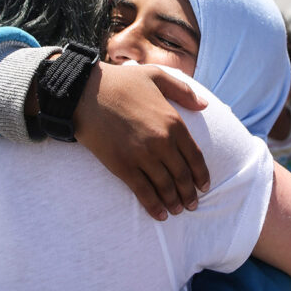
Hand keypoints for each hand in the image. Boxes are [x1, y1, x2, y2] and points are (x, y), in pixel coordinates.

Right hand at [72, 62, 209, 220]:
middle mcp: (162, 142)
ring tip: (177, 210)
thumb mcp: (156, 76)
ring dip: (173, 202)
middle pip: (182, 175)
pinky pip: (143, 192)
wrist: (84, 92)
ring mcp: (142, 156)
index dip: (202, 175)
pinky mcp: (123, 166)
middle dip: (189, 193)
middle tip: (192, 204)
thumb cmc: (120, 82)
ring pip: (165, 187)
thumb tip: (205, 105)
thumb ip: (183, 91)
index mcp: (173, 122)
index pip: (195, 156)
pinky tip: (159, 214)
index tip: (204, 186)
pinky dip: (153, 206)